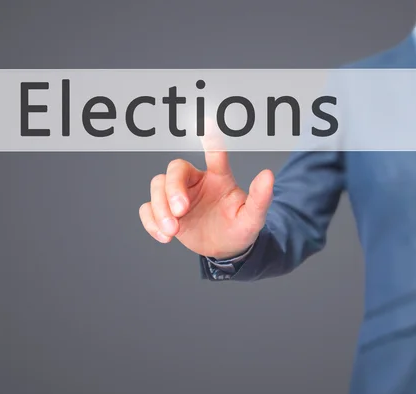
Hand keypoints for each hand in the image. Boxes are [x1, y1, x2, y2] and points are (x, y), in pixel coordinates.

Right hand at [139, 122, 273, 258]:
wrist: (225, 250)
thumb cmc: (239, 228)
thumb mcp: (253, 218)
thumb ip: (260, 198)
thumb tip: (268, 175)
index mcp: (218, 178)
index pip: (214, 154)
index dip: (211, 138)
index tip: (208, 122)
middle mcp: (195, 182)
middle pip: (175, 170)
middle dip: (173, 190)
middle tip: (180, 212)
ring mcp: (177, 196)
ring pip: (157, 186)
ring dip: (160, 209)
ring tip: (172, 231)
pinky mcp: (164, 212)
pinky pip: (147, 208)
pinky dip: (151, 221)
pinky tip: (164, 236)